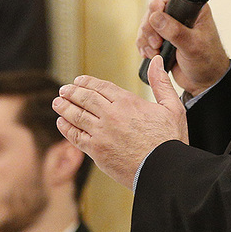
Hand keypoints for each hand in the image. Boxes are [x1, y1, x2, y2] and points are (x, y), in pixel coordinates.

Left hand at [53, 57, 188, 187]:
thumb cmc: (169, 142)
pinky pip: (75, 136)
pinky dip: (66, 127)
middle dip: (71, 92)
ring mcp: (101, 133)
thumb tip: (156, 62)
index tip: (79, 81)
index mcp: (127, 102)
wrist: (163, 170)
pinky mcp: (96, 151)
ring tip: (58, 102)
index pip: (100, 86)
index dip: (87, 82)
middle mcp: (111, 115)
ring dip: (64, 106)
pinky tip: (62, 122)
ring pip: (76, 114)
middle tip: (64, 90)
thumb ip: (161, 82)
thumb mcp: (172, 107)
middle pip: (84, 98)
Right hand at [136, 0, 230, 95]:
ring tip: (155, 52)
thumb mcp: (193, 46)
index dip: (157, 6)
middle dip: (149, 28)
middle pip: (152, 10)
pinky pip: (144, 37)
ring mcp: (170, 27)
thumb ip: (175, 32)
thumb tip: (156, 17)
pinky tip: (150, 55)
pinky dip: (143, 46)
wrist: (205, 82)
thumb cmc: (208, 62)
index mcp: (193, 10)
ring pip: (146, 24)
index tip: (155, 22)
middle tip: (157, 44)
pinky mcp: (162, 39)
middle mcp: (180, 15)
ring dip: (146, 39)